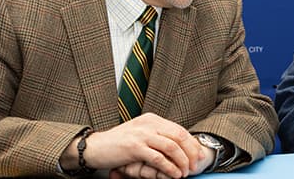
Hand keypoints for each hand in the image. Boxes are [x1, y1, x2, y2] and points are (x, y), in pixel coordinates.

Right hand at [62, 113, 204, 177]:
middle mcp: (149, 124)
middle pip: (179, 136)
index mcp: (152, 119)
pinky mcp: (135, 147)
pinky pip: (159, 158)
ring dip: (182, 162)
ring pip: (172, 147)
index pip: (179, 130)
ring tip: (186, 172)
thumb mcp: (140, 134)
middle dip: (191, 152)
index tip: (199, 155)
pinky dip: (170, 168)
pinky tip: (174, 175)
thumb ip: (156, 136)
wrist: (95, 147)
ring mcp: (142, 134)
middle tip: (195, 166)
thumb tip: (176, 145)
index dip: (191, 143)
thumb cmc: (117, 144)